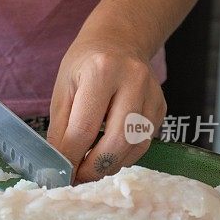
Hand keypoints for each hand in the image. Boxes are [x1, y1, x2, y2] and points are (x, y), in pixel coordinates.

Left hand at [47, 39, 166, 182]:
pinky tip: (108, 155)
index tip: (60, 174)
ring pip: (134, 147)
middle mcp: (133, 81)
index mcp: (101, 71)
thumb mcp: (63, 88)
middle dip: (94, 168)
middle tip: (77, 178)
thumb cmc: (85, 64)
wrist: (119, 41)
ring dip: (110, 166)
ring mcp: (152, 94)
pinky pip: (144, 143)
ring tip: (90, 169)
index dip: (71, 157)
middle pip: (116, 141)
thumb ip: (61, 127)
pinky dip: (124, 156)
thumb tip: (57, 163)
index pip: (85, 127)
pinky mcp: (161, 107)